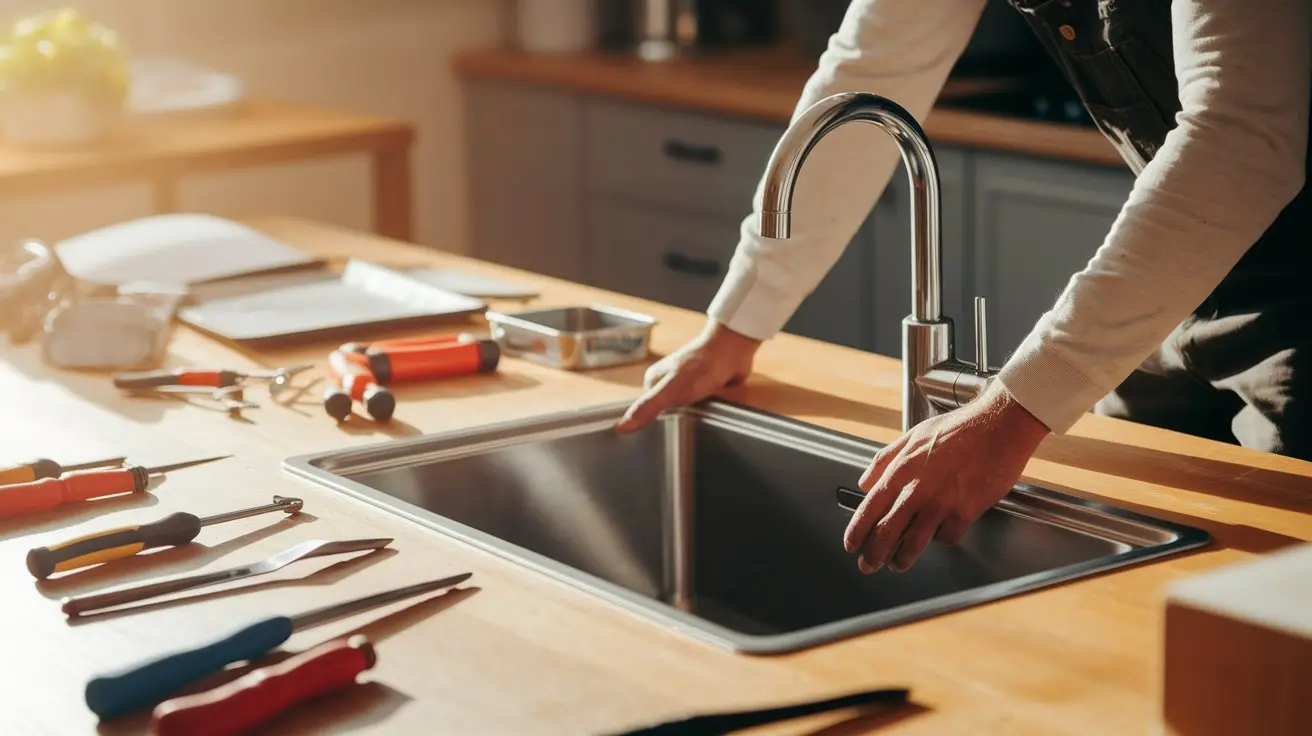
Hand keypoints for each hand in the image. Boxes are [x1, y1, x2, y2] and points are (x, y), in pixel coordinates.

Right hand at [615, 320, 760, 431]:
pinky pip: (703, 407)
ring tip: (701, 423)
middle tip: (686, 429)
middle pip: (667, 413)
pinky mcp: (705, 388)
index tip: (664, 435)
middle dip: (678, 421)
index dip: (654, 424)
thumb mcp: (670, 390)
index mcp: (653, 381)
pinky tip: (712, 416)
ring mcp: (687, 385)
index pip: (647, 412)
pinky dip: (708, 411)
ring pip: (687, 411)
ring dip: (695, 417)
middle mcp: (668, 382)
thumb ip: (648, 408)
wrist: (733, 348)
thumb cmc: (700, 366)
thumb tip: (621, 427)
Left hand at [843, 380, 1049, 573]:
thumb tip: (866, 481)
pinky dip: (940, 540)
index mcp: (901, 470)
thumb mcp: (913, 435)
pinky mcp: (966, 512)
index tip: (852, 544)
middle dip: (873, 554)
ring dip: (902, 559)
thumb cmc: (959, 427)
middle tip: (868, 564)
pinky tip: (938, 537)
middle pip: (886, 532)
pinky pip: (946, 537)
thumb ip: (885, 459)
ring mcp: (942, 503)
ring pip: (913, 543)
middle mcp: (917, 489)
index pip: (869, 508)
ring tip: (897, 564)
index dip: (857, 531)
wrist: (999, 425)